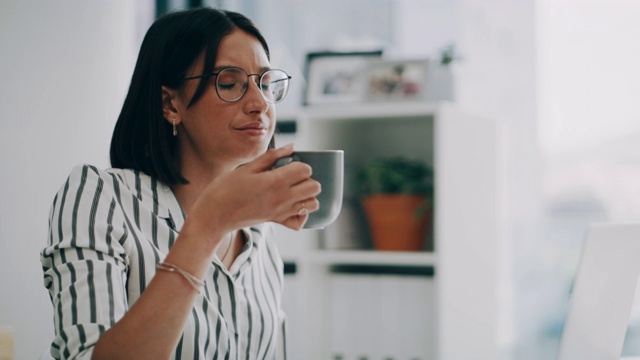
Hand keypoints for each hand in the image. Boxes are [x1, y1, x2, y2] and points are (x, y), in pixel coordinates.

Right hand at [188, 145, 320, 236]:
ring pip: (312, 205)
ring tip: (293, 190)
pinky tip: (291, 205)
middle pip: (315, 187)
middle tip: (292, 176)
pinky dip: (301, 214)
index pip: (305, 170)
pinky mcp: (277, 222)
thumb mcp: (246, 168)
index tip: (289, 164)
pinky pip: (300, 222)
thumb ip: (271, 157)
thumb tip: (291, 147)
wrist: (214, 215)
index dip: (300, 164)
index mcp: (274, 181)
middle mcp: (282, 198)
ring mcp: (281, 212)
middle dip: (308, 179)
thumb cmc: (225, 189)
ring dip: (307, 195)